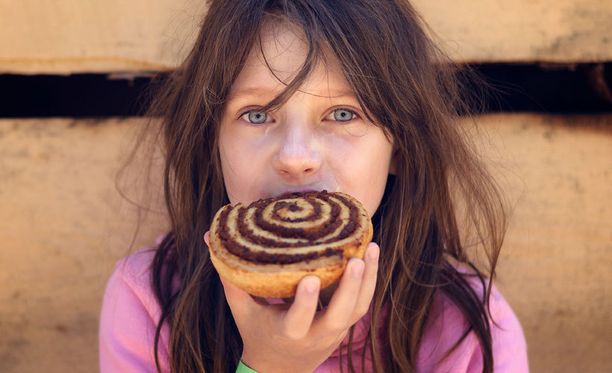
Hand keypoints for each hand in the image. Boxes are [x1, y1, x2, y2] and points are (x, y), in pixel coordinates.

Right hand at [203, 232, 379, 372]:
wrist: (280, 370)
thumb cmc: (256, 333)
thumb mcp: (241, 310)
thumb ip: (230, 276)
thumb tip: (210, 237)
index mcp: (288, 333)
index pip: (298, 319)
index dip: (306, 302)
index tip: (311, 278)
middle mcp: (316, 335)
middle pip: (340, 315)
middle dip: (350, 288)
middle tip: (357, 258)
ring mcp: (335, 332)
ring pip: (358, 309)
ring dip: (368, 279)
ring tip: (372, 247)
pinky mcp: (345, 326)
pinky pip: (362, 304)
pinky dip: (369, 281)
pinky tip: (371, 255)